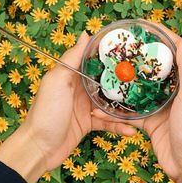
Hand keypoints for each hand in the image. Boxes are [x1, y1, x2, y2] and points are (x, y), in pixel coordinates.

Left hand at [0, 32, 135, 182]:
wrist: (39, 148)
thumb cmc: (46, 111)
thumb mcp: (57, 81)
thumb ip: (72, 59)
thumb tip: (86, 35)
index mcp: (72, 75)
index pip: (94, 60)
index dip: (110, 55)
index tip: (129, 50)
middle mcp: (80, 88)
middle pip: (106, 81)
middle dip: (122, 80)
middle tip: (142, 78)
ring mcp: (86, 106)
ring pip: (110, 102)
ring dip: (124, 106)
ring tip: (141, 107)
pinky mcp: (89, 122)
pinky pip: (108, 122)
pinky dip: (118, 126)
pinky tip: (131, 130)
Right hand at [93, 25, 181, 182]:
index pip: (174, 52)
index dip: (161, 36)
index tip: (144, 26)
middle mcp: (173, 91)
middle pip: (154, 68)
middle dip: (138, 56)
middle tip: (120, 46)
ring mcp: (159, 106)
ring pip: (138, 90)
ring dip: (124, 83)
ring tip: (107, 71)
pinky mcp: (149, 122)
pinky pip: (130, 113)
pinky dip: (117, 111)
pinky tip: (101, 108)